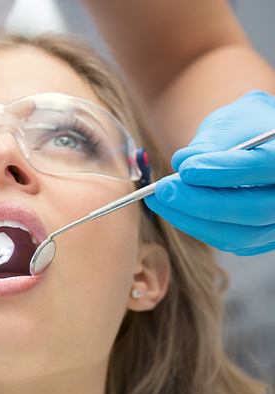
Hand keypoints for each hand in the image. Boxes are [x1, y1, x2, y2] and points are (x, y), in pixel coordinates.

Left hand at [145, 90, 274, 254]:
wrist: (259, 141)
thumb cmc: (245, 127)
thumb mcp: (229, 123)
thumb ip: (209, 144)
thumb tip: (182, 162)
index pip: (263, 167)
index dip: (224, 171)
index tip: (185, 169)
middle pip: (254, 209)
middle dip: (202, 202)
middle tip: (164, 190)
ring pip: (241, 233)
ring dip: (193, 219)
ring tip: (159, 199)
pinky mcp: (262, 238)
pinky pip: (230, 241)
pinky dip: (197, 227)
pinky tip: (172, 211)